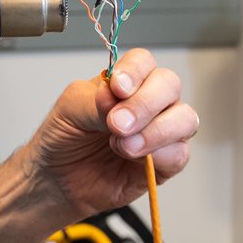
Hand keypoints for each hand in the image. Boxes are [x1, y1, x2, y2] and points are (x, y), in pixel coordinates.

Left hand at [24, 48, 197, 216]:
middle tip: (118, 123)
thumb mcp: (69, 111)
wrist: (57, 180)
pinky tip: (134, 157)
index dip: (134, 72)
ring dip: (155, 131)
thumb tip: (115, 96)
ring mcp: (160, 131)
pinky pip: (179, 153)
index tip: (117, 88)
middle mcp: (148, 102)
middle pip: (169, 85)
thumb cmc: (63, 139)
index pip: (142, 62)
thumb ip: (94, 101)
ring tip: (122, 145)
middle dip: (144, 103)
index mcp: (124, 82)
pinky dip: (160, 154)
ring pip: (184, 118)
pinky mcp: (165, 163)